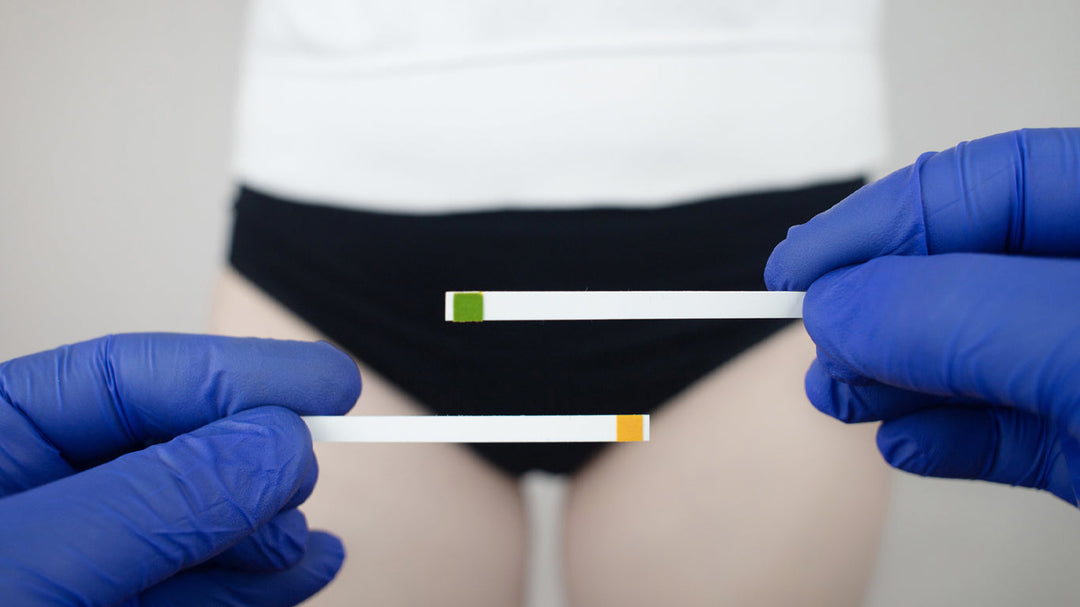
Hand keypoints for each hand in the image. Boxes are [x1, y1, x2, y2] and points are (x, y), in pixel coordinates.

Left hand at [0, 333, 360, 604]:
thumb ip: (150, 503)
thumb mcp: (22, 571)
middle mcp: (40, 504)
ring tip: (303, 546)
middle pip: (178, 450)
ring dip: (265, 529)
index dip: (236, 376)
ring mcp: (82, 571)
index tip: (328, 387)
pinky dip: (258, 586)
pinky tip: (299, 574)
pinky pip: (201, 592)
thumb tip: (271, 446)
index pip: (130, 380)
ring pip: (200, 524)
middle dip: (253, 460)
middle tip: (307, 475)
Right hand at [764, 128, 1079, 504]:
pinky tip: (905, 445)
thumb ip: (953, 316)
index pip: (981, 186)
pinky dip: (944, 440)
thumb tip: (838, 307)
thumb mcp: (1076, 344)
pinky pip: (1004, 432)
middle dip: (876, 314)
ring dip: (894, 383)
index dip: (878, 221)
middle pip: (962, 276)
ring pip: (973, 358)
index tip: (796, 267)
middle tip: (820, 348)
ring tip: (842, 400)